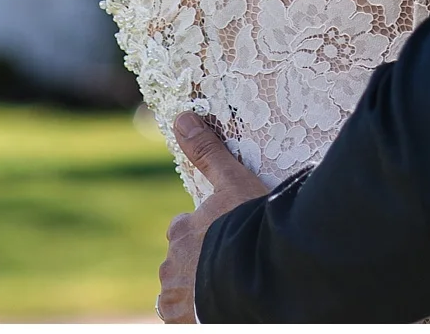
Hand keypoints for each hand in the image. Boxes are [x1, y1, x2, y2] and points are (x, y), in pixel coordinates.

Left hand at [157, 114, 269, 323]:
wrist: (258, 282)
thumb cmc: (247, 228)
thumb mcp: (233, 182)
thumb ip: (207, 152)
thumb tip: (181, 118)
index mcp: (180, 232)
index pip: (184, 230)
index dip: (204, 232)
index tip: (224, 235)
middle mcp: (171, 267)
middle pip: (181, 263)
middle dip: (199, 264)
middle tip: (228, 263)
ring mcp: (176, 300)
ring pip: (180, 293)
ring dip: (196, 292)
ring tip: (224, 287)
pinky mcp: (184, 324)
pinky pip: (184, 320)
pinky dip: (196, 315)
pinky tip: (219, 306)